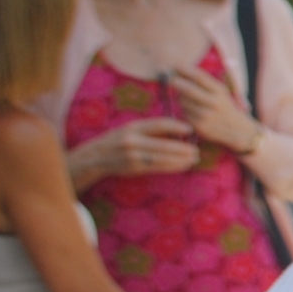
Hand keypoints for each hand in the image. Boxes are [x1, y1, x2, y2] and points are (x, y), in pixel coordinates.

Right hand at [72, 119, 199, 182]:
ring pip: (162, 158)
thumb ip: (151, 130)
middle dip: (183, 148)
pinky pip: (157, 167)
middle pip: (163, 144)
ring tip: (194, 158)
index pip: (158, 124)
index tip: (190, 128)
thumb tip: (178, 130)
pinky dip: (172, 166)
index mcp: (133, 127)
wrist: (96, 157)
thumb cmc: (119, 140)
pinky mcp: (134, 167)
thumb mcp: (131, 129)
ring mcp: (132, 155)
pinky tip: (183, 165)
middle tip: (196, 149)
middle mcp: (132, 140)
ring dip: (181, 159)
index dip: (176, 126)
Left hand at [166, 62, 263, 155]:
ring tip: (186, 98)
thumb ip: (203, 82)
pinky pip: (184, 114)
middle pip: (188, 89)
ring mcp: (206, 115)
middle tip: (170, 79)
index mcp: (219, 91)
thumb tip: (179, 69)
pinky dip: (184, 110)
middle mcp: (214, 102)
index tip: (175, 66)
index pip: (199, 76)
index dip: (185, 70)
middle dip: (176, 82)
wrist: (238, 130)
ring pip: (183, 101)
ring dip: (180, 97)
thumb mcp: (220, 92)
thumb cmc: (223, 106)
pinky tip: (191, 111)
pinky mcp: (200, 126)